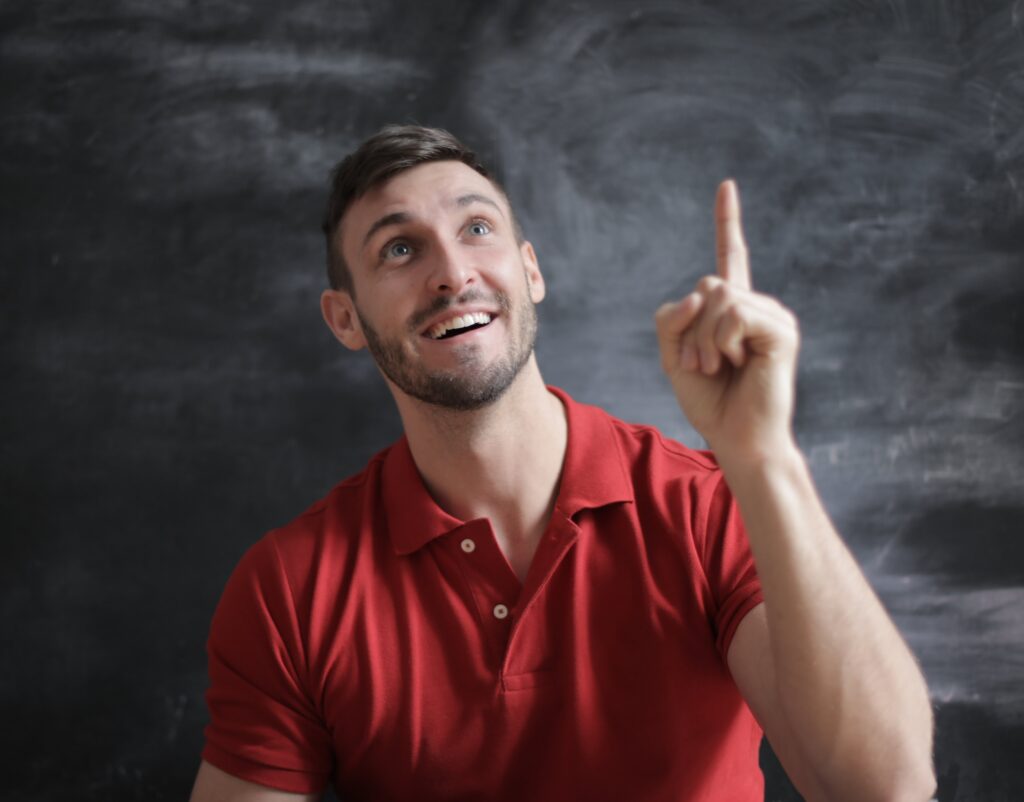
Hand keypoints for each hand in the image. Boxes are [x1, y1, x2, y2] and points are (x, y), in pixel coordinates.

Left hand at [654, 180, 799, 463]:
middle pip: (706, 284)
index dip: (727, 222)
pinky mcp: (781, 330)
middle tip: (703, 366)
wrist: (738, 439)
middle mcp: (756, 306)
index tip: (726, 186)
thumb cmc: (709, 401)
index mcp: (732, 310)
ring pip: (717, 297)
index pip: (729, 257)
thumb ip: (672, 318)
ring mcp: (772, 316)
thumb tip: (700, 291)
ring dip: (703, 340)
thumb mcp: (674, 356)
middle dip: (689, 330)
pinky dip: (721, 342)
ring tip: (719, 368)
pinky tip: (738, 363)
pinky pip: (733, 314)